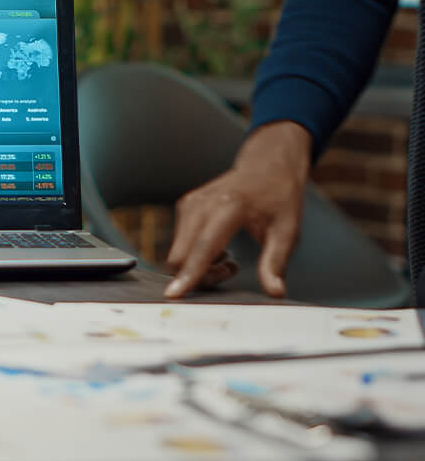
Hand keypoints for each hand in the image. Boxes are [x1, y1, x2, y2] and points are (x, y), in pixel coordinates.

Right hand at [164, 121, 311, 298]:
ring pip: (178, 253)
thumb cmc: (279, 197)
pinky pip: (180, 244)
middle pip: (181, 256)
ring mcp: (189, 203)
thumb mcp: (287, 230)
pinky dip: (195, 254)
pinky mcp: (184, 206)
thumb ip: (276, 262)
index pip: (202, 248)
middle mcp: (202, 203)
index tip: (173, 295)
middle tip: (231, 268)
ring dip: (199, 266)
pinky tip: (218, 247)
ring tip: (229, 257)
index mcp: (228, 207)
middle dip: (200, 275)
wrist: (266, 165)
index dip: (189, 274)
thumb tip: (275, 292)